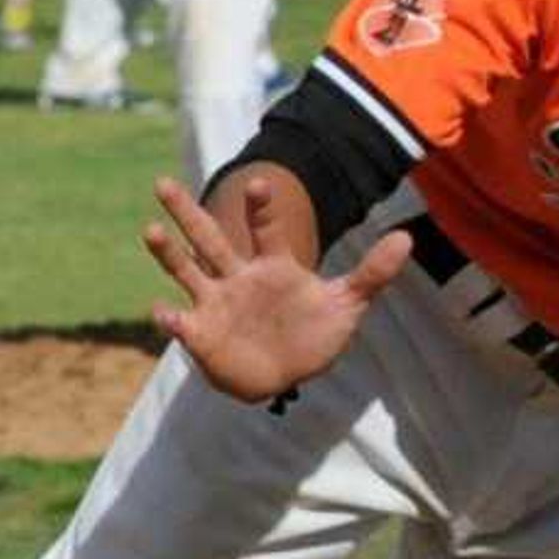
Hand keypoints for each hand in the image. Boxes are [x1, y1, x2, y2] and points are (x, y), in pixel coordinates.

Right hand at [142, 179, 412, 404]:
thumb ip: (372, 273)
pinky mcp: (204, 334)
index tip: (260, 182)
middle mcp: (237, 278)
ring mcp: (217, 304)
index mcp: (272, 266)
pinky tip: (162, 312)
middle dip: (186, 213)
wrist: (285, 377)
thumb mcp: (347, 305)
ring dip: (168, 254)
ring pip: (187, 273)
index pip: (265, 229)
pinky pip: (184, 324)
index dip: (261, 207)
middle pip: (208, 240)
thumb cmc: (313, 336)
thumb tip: (407, 238)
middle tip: (162, 182)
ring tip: (150, 229)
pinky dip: (173, 319)